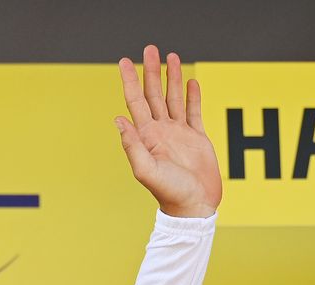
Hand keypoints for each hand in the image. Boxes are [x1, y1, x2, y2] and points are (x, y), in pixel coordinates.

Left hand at [116, 45, 221, 217]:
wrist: (193, 207)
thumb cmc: (169, 193)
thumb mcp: (146, 170)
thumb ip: (132, 145)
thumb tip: (118, 120)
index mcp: (146, 136)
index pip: (135, 102)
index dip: (130, 81)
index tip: (125, 62)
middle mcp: (160, 132)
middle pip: (153, 94)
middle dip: (152, 71)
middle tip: (151, 48)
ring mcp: (178, 134)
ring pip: (173, 98)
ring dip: (172, 78)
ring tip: (172, 57)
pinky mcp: (196, 138)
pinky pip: (193, 112)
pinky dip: (192, 96)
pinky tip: (190, 82)